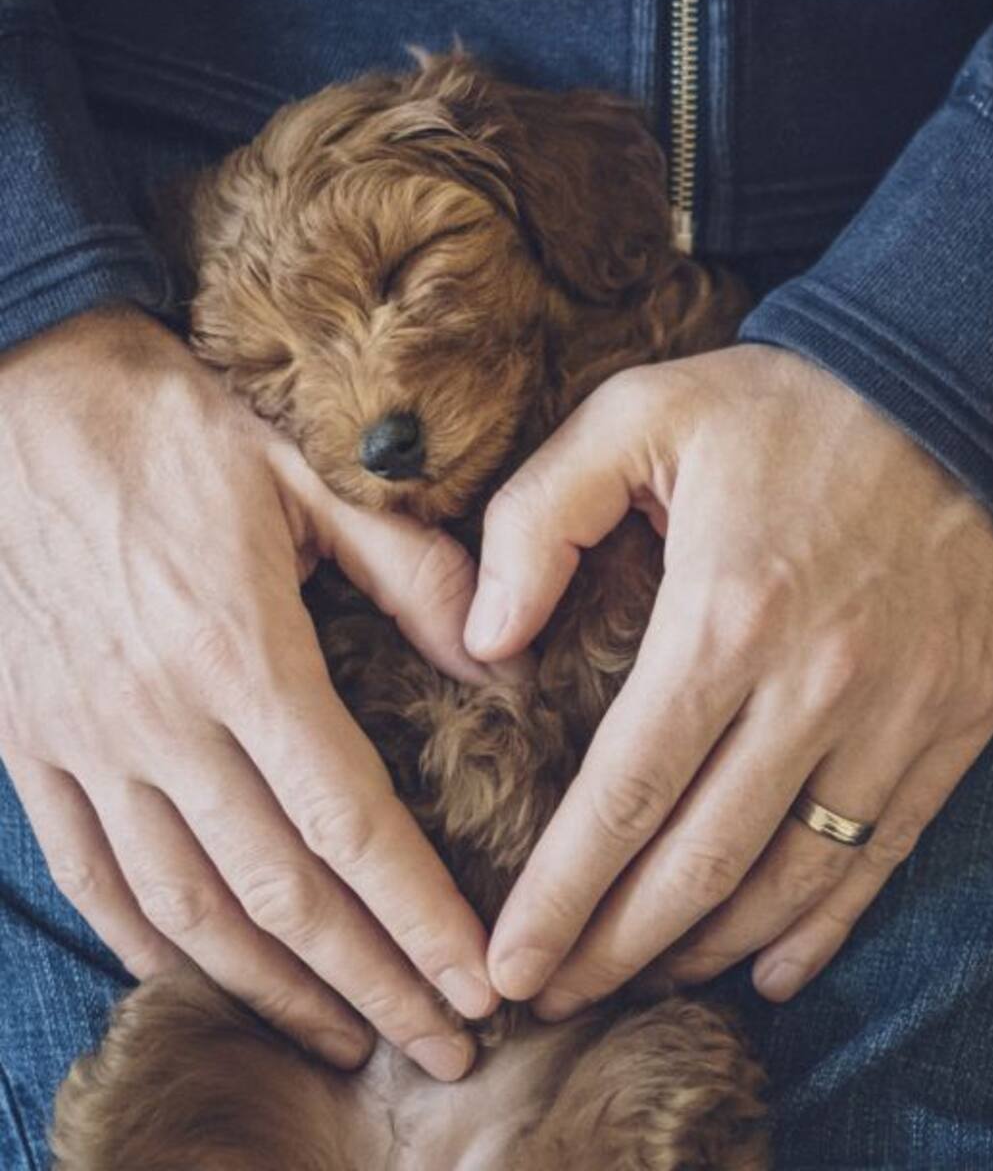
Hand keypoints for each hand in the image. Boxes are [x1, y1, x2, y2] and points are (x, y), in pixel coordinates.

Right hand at [0, 307, 508, 1079]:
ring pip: (188, 906)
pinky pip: (92, 872)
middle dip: (372, 982)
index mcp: (241, 655)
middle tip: (445, 1048)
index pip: (351, 823)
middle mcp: (162, 721)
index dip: (420, 916)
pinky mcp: (34, 743)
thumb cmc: (175, 426)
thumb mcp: (310, 474)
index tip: (478, 981)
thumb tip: (497, 659)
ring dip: (274, 988)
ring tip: (347, 1040)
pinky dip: (152, 943)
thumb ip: (410, 571)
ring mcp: (87, 742)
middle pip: (283, 890)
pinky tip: (206, 980)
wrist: (20, 392)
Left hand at [466, 343, 992, 1013]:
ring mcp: (899, 713)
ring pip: (791, 877)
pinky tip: (770, 968)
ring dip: (708, 946)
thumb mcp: (634, 415)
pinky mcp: (957, 720)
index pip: (624, 794)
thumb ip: (537, 520)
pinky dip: (825, 926)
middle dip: (617, 946)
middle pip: (699, 859)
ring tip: (641, 980)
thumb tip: (483, 641)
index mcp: (725, 615)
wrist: (952, 392)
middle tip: (555, 998)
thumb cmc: (779, 408)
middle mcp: (816, 685)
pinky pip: (884, 852)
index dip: (562, 894)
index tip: (511, 961)